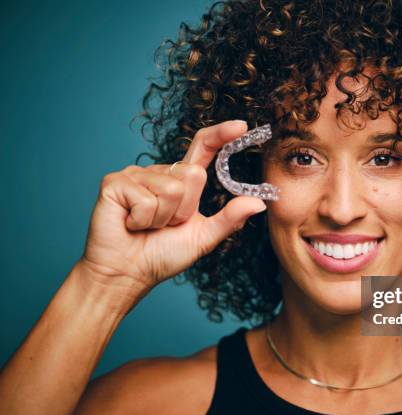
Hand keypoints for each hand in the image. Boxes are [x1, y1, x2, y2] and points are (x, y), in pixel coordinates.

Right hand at [79, 120, 265, 295]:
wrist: (128, 274)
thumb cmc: (161, 255)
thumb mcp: (203, 237)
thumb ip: (230, 219)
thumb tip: (259, 203)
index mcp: (181, 181)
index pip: (203, 148)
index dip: (221, 135)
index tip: (241, 126)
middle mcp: (160, 172)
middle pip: (193, 175)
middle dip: (185, 209)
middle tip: (166, 225)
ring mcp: (136, 175)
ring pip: (172, 189)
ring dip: (163, 218)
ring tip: (147, 226)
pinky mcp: (115, 183)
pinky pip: (146, 199)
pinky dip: (142, 220)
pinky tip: (130, 224)